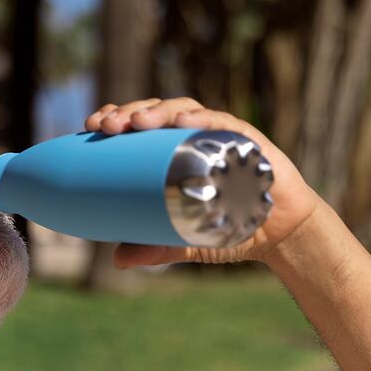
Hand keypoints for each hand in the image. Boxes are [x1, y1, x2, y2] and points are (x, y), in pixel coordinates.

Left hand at [83, 98, 325, 267]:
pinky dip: (202, 120)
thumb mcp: (184, 240)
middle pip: (155, 112)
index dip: (115, 117)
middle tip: (105, 125)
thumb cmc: (229, 228)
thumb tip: (117, 260)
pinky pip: (223, 123)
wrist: (280, 234)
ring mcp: (220, 135)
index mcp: (173, 152)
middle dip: (127, 112)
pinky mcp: (248, 140)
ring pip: (184, 110)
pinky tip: (182, 122)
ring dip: (158, 111)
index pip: (139, 126)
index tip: (90, 125)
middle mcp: (193, 137)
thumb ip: (154, 248)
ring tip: (136, 122)